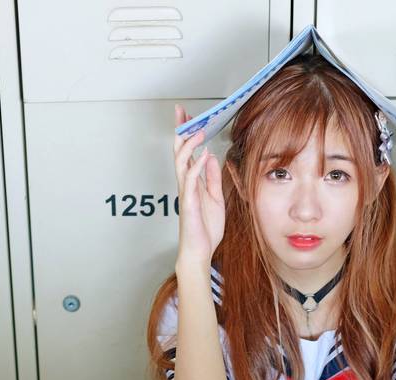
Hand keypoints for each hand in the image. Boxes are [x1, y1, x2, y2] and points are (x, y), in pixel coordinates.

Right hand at [173, 103, 224, 269]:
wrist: (200, 252)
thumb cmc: (205, 230)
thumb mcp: (215, 198)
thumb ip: (213, 178)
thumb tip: (212, 157)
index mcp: (193, 182)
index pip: (187, 152)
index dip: (187, 133)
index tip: (188, 116)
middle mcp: (187, 184)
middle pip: (180, 151)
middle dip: (180, 131)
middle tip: (181, 111)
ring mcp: (186, 193)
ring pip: (182, 162)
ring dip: (190, 145)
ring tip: (198, 130)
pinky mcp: (189, 203)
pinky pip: (191, 181)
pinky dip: (197, 166)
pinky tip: (204, 155)